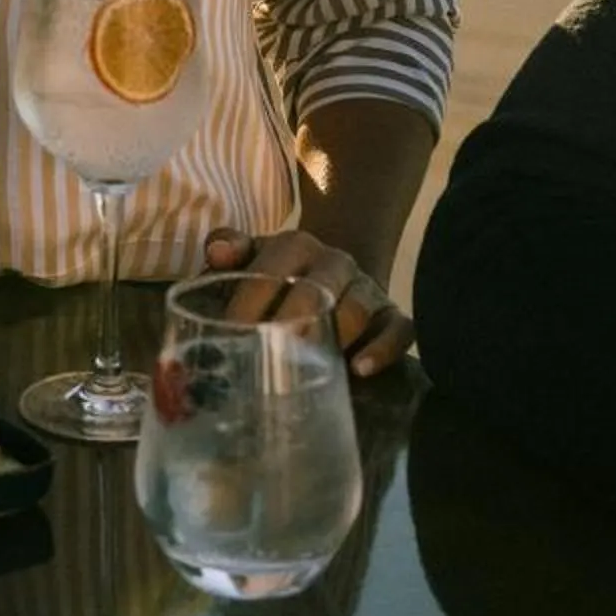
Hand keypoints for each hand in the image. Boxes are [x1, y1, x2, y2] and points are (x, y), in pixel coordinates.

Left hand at [201, 226, 412, 377]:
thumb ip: (228, 248)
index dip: (248, 304)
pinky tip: (360, 370)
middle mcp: (335, 262)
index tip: (230, 335)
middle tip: (267, 357)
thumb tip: (217, 253)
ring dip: (334, 338)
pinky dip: (383, 349)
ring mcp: (367, 289)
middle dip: (289, 324)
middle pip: (315, 292)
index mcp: (296, 245)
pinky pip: (398, 330)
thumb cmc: (278, 273)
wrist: (332, 271)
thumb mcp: (251, 255)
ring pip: (357, 310)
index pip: (271, 272)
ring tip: (310, 366)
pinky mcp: (392, 315)